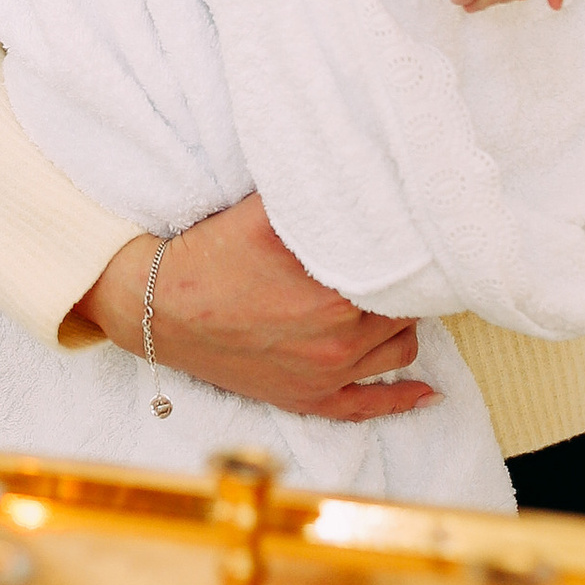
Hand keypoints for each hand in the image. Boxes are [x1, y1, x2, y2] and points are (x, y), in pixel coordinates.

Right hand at [78, 197, 435, 421]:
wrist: (156, 307)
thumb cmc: (209, 255)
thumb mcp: (265, 212)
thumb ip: (319, 199)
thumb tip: (363, 177)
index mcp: (336, 291)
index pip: (403, 270)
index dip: (410, 252)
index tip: (413, 238)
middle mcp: (339, 339)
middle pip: (407, 307)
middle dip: (406, 284)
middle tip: (403, 262)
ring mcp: (325, 375)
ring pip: (398, 350)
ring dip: (402, 325)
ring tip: (395, 301)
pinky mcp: (307, 399)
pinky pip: (369, 407)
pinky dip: (404, 399)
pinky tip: (428, 393)